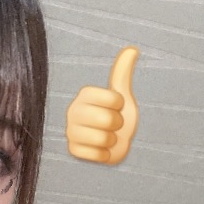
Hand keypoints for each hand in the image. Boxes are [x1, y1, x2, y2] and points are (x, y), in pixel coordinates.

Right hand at [66, 46, 139, 164]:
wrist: (112, 141)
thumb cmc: (116, 115)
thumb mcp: (121, 93)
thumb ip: (123, 72)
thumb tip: (132, 49)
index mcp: (85, 94)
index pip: (114, 99)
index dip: (120, 104)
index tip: (117, 105)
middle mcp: (73, 111)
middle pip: (108, 120)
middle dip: (118, 124)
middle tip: (114, 124)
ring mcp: (71, 131)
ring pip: (103, 138)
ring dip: (112, 140)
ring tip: (108, 136)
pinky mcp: (73, 150)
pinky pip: (97, 154)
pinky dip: (104, 154)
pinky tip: (102, 149)